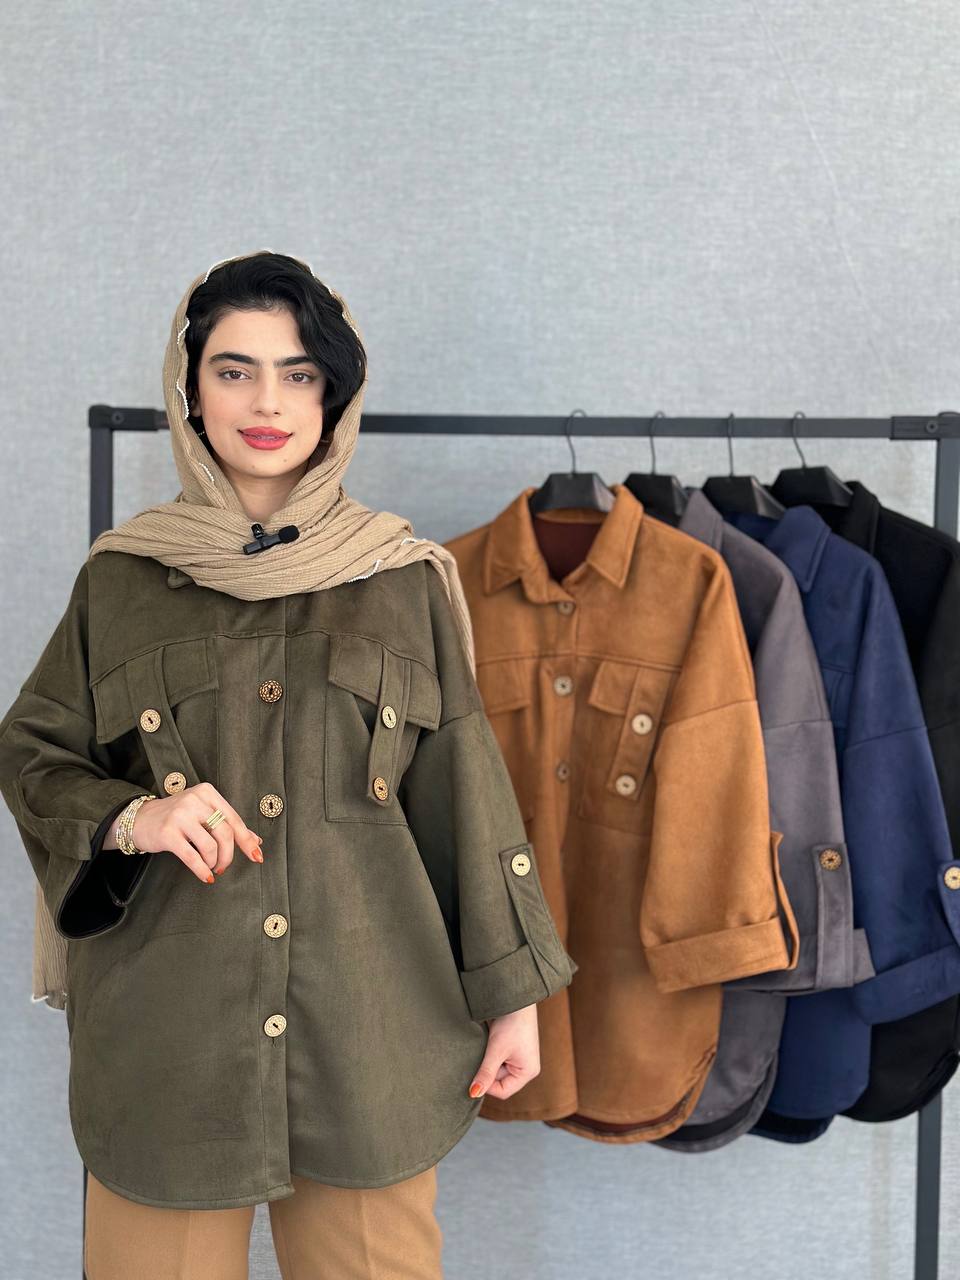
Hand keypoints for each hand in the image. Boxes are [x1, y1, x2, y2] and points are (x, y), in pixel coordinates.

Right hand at [127, 782, 263, 882]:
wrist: (141, 819)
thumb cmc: (178, 818)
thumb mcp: (203, 814)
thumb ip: (228, 825)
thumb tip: (256, 840)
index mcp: (207, 793)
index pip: (234, 819)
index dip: (247, 841)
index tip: (257, 856)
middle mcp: (194, 800)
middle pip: (225, 833)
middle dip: (229, 855)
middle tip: (223, 866)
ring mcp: (180, 815)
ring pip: (210, 845)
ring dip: (214, 862)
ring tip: (210, 867)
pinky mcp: (167, 833)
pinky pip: (191, 856)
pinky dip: (201, 870)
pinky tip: (205, 877)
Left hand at [468, 1003, 539, 1100]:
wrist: (514, 997)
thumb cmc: (512, 1023)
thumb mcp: (497, 1050)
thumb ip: (485, 1073)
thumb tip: (474, 1094)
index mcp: (527, 1072)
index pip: (503, 1091)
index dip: (487, 1086)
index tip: (474, 1074)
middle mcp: (524, 1067)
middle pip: (498, 1080)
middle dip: (486, 1070)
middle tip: (478, 1056)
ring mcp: (517, 1057)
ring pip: (494, 1068)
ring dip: (486, 1060)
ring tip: (483, 1047)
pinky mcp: (509, 1047)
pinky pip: (495, 1058)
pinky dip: (487, 1052)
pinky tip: (485, 1043)